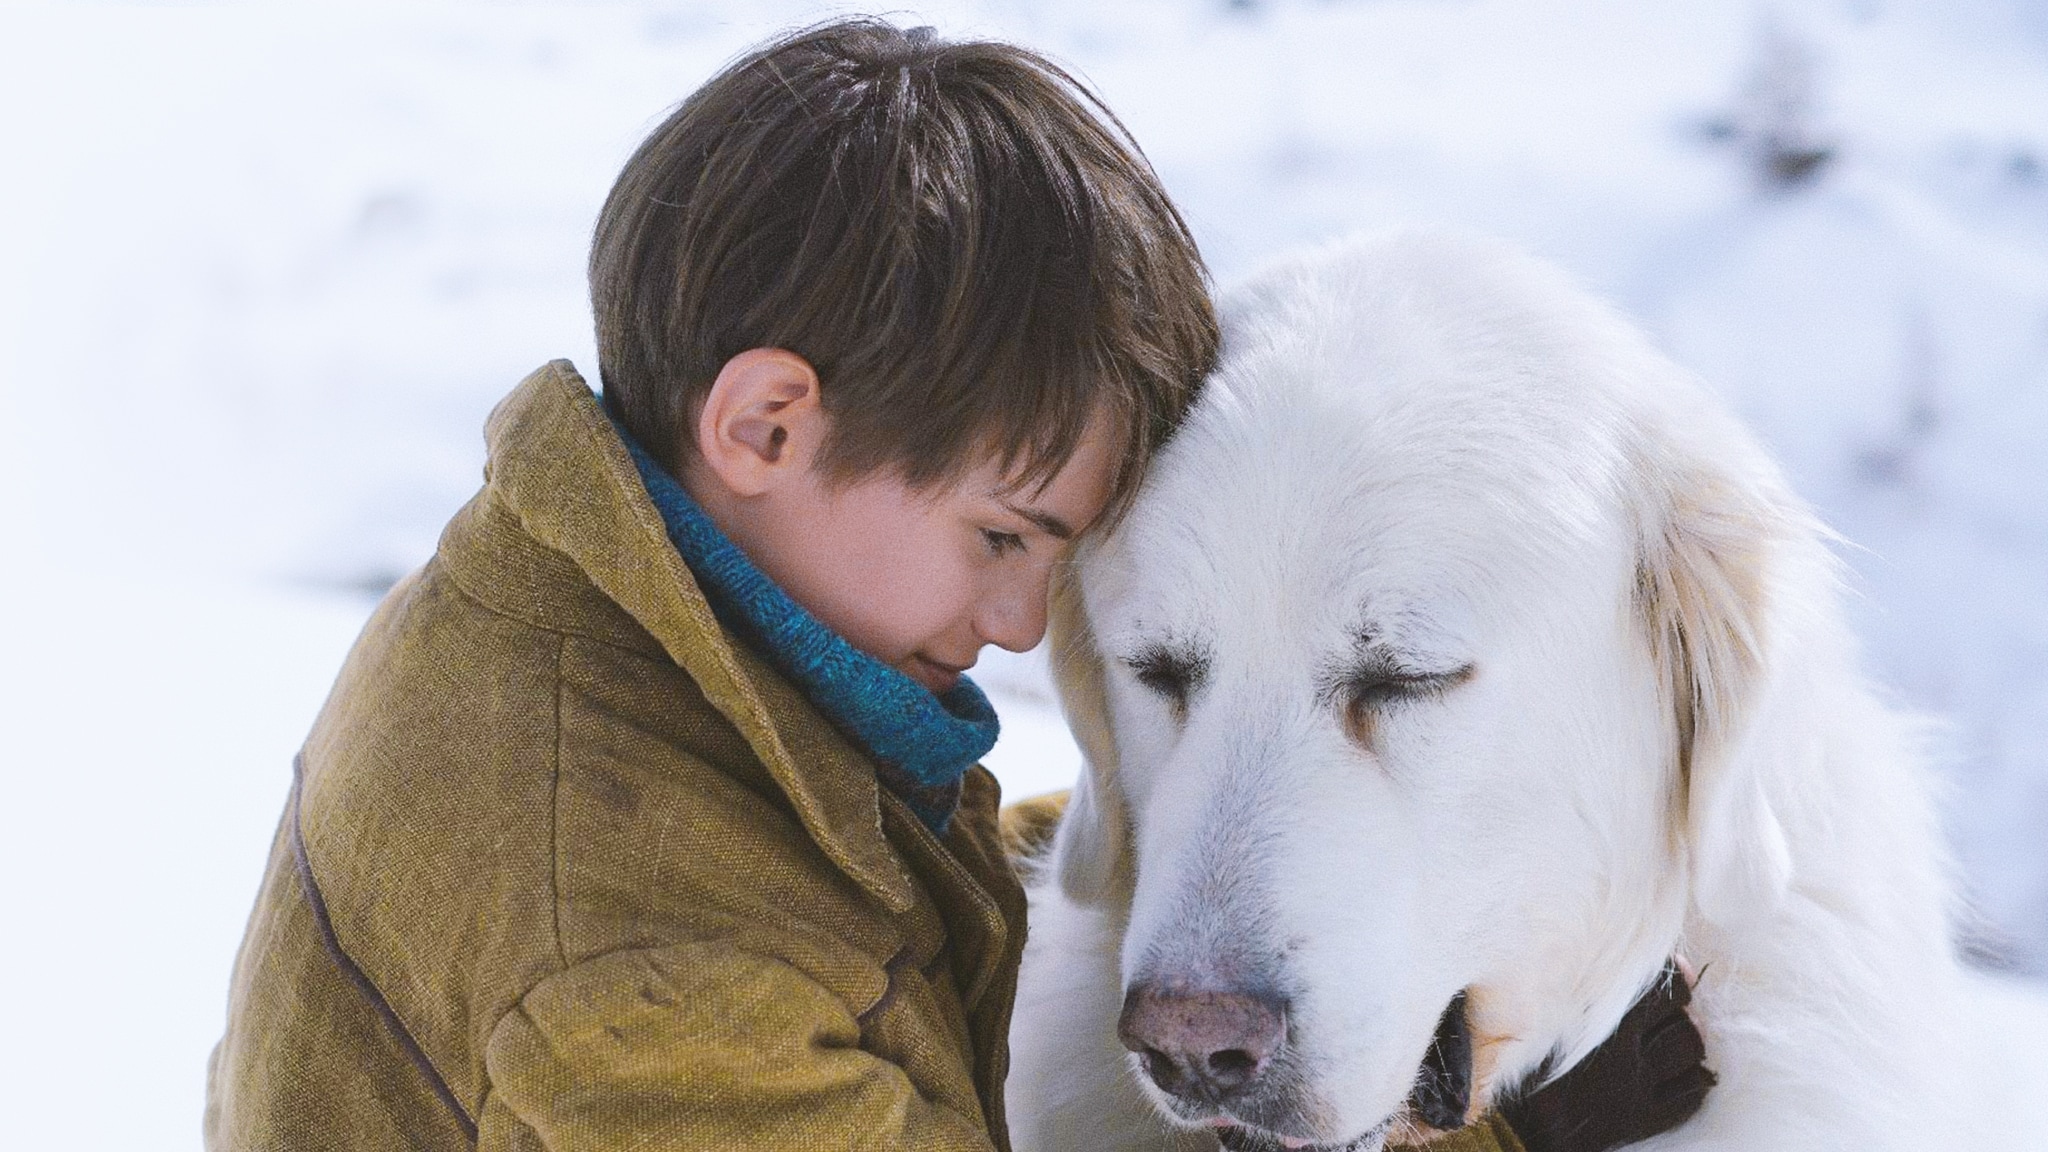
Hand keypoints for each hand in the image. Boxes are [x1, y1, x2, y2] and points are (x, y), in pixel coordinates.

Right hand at [1497, 959, 1714, 1151]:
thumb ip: (1581, 989)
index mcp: (1601, 1024)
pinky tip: (1686, 1074)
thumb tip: (1619, 961)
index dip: (1676, 978)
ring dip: (1692, 1042)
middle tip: (1676, 1007)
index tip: (1677, 973)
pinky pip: (1687, 1097)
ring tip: (1680, 1038)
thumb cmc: (1521, 1064)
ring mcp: (1636, 1089)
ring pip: (1688, 1053)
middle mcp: (1626, 1054)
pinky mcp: (1641, 1120)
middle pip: (1681, 1020)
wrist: (1513, 1127)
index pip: (1663, 990)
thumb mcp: (1543, 1016)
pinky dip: (1695, 1081)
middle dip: (1684, 1010)